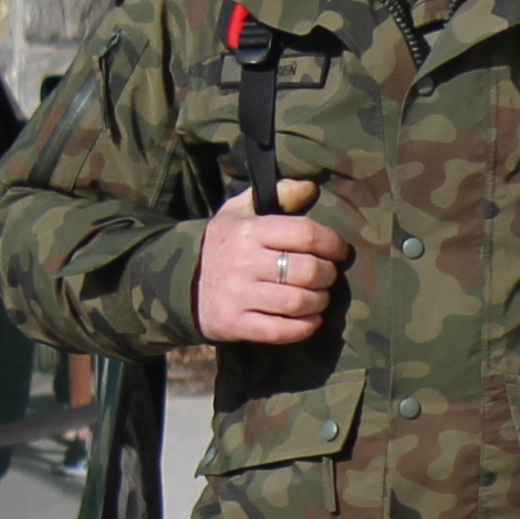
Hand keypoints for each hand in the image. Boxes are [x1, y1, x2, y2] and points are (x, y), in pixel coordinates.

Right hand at [195, 183, 349, 344]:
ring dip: (319, 302)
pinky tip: (311, 320)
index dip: (332, 243)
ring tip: (320, 297)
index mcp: (247, 230)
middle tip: (328, 276)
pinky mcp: (234, 323)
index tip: (339, 251)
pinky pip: (280, 330)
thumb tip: (309, 188)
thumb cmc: (224, 244)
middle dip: (328, 275)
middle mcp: (242, 262)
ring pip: (298, 301)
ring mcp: (236, 295)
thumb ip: (276, 194)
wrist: (180, 282)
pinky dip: (304, 327)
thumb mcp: (240, 211)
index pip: (305, 233)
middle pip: (307, 270)